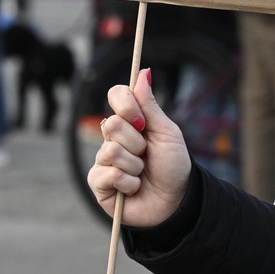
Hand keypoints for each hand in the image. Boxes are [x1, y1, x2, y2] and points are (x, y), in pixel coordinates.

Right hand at [86, 68, 192, 227]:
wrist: (176, 201)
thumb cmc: (174, 166)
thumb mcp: (167, 132)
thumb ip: (150, 105)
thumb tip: (143, 71)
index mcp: (131, 121)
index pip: (116, 95)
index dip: (126, 104)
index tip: (141, 120)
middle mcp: (113, 137)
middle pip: (111, 123)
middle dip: (137, 142)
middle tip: (147, 154)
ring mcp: (103, 159)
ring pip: (111, 151)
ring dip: (135, 165)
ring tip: (142, 173)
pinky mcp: (98, 182)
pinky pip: (108, 174)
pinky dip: (128, 182)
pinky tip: (134, 188)